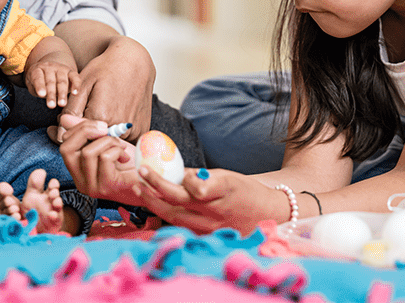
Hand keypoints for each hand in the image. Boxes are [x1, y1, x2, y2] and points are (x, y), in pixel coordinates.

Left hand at [26, 60, 79, 108]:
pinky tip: (75, 93)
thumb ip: (38, 90)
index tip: (42, 95)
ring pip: (62, 81)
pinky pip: (75, 77)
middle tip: (51, 105)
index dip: (40, 86)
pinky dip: (76, 85)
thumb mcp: (33, 85)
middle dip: (51, 94)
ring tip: (62, 104)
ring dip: (62, 93)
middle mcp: (49, 67)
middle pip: (50, 81)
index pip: (38, 77)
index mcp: (37, 69)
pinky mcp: (71, 72)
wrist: (49, 71)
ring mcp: (61, 68)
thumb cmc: (39, 82)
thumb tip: (45, 95)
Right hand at [59, 118, 140, 204]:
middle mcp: (80, 182)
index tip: (100, 126)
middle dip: (88, 130)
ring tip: (120, 146)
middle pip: (68, 149)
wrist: (149, 180)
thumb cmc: (128, 162)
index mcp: (77, 172)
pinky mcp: (107, 186)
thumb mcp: (105, 143)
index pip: (64, 146)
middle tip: (107, 129)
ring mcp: (92, 187)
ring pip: (88, 152)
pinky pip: (105, 158)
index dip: (79, 129)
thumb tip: (64, 119)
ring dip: (108, 141)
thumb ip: (86, 132)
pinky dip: (117, 150)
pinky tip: (125, 156)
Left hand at [61, 36, 153, 139]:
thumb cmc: (106, 68)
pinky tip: (117, 114)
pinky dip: (118, 134)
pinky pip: (126, 141)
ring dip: (103, 134)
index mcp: (101, 115)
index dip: (72, 129)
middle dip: (88, 133)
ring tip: (106, 109)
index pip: (79, 137)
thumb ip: (71, 112)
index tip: (73, 117)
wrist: (134, 60)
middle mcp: (119, 125)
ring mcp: (133, 129)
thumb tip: (60, 136)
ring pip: (110, 143)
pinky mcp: (142, 129)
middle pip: (95, 142)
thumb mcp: (83, 84)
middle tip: (92, 109)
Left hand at [134, 167, 285, 234]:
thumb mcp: (227, 176)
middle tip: (140, 172)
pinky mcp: (205, 236)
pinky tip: (154, 203)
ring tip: (139, 188)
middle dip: (155, 187)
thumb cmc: (245, 191)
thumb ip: (201, 177)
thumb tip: (175, 173)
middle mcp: (215, 213)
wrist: (265, 215)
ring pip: (173, 216)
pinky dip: (164, 213)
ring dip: (153, 202)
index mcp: (223, 192)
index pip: (196, 188)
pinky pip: (179, 224)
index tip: (166, 168)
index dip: (181, 179)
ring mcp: (208, 227)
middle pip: (178, 202)